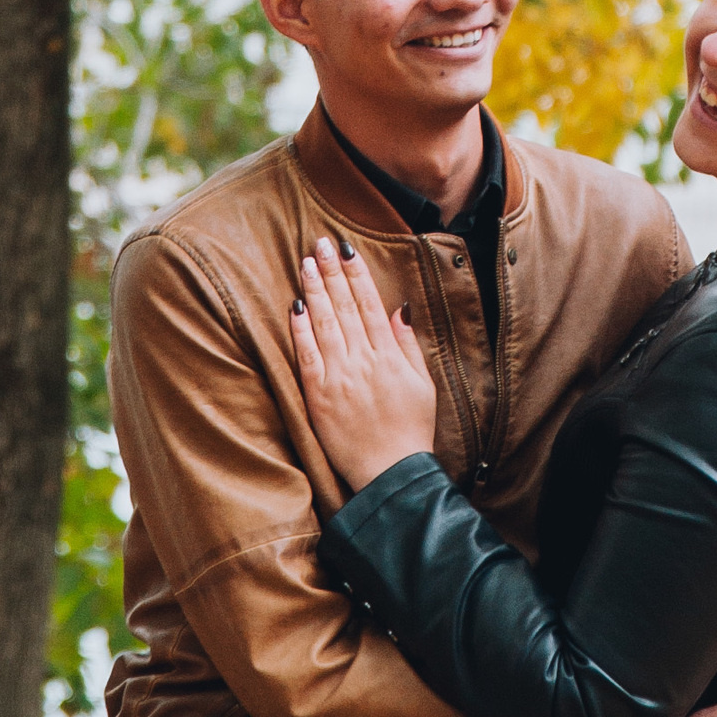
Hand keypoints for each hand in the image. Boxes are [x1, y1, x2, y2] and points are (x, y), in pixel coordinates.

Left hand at [291, 236, 440, 489]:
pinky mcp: (319, 396)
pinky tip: (294, 306)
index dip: (357, 274)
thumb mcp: (423, 384)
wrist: (392, 473)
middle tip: (320, 243)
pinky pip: (307, 355)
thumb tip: (399, 309)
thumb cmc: (411, 430)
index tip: (347, 250)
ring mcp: (340, 378)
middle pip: (344, 306)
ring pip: (324, 324)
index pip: (369, 304)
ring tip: (305, 263)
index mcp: (390, 356)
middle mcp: (364, 361)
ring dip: (314, 290)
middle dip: (331, 271)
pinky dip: (300, 329)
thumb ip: (408, 345)